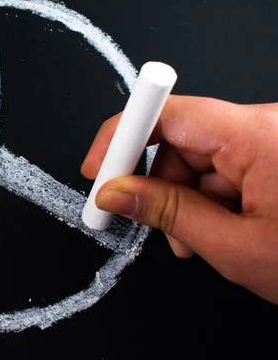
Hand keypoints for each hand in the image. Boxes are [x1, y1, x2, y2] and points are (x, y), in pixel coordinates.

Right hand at [81, 95, 277, 303]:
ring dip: (181, 198)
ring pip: (196, 159)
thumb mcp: (237, 246)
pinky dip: (206, 199)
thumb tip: (117, 193)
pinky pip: (220, 168)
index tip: (98, 170)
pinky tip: (212, 230)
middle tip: (137, 219)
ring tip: (191, 240)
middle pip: (179, 138)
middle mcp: (263, 126)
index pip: (169, 112)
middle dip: (154, 181)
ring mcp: (269, 140)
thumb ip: (169, 214)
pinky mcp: (272, 155)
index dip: (123, 135)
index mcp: (259, 135)